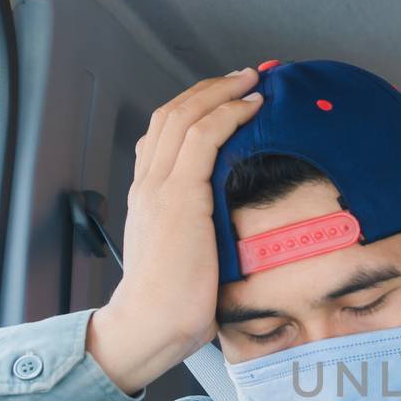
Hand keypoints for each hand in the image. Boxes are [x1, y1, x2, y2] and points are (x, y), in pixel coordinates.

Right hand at [87, 68, 263, 394]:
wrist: (150, 323)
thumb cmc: (172, 303)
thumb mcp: (185, 255)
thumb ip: (198, 231)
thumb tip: (229, 228)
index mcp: (147, 196)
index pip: (163, 134)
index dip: (194, 107)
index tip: (224, 99)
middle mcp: (148, 183)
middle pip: (172, 114)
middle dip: (210, 89)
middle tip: (244, 77)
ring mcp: (161, 187)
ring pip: (186, 116)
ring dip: (223, 91)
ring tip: (253, 81)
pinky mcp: (180, 197)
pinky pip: (203, 137)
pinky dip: (229, 113)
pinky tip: (252, 106)